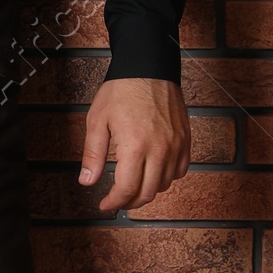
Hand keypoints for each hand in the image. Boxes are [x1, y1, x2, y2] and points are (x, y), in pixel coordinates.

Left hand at [79, 76, 189, 211]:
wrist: (148, 68)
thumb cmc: (121, 90)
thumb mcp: (97, 120)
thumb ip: (93, 154)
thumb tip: (86, 181)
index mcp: (135, 146)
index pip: (127, 189)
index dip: (114, 202)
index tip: (106, 205)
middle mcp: (160, 149)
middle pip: (148, 192)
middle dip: (130, 202)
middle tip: (118, 200)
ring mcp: (176, 145)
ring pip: (166, 184)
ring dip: (149, 190)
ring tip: (134, 185)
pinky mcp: (185, 139)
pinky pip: (180, 170)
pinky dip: (168, 177)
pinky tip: (154, 172)